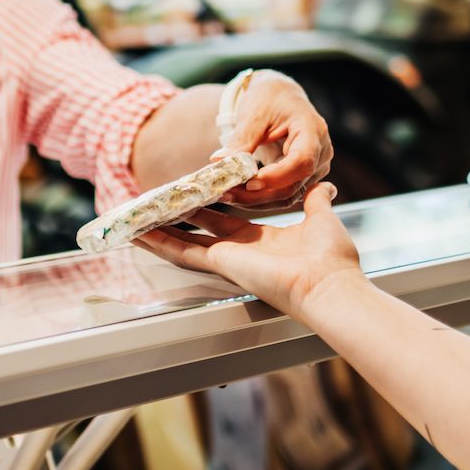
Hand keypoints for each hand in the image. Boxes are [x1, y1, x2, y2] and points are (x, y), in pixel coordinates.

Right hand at [137, 182, 362, 319]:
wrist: (330, 284)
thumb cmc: (331, 259)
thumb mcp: (321, 218)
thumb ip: (315, 202)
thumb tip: (325, 186)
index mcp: (263, 240)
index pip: (227, 223)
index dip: (208, 210)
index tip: (194, 196)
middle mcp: (242, 251)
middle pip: (200, 231)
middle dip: (179, 219)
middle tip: (158, 205)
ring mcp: (229, 259)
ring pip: (185, 244)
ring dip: (160, 232)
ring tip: (138, 220)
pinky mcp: (222, 264)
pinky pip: (185, 253)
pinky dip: (161, 245)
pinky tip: (140, 236)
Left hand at [216, 70, 332, 210]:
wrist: (280, 97)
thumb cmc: (270, 98)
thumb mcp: (254, 113)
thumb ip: (241, 139)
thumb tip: (219, 161)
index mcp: (313, 129)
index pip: (302, 161)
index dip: (277, 176)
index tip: (248, 182)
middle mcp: (321, 152)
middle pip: (294, 184)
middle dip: (258, 194)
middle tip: (225, 192)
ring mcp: (315, 168)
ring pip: (288, 196)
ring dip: (256, 200)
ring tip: (226, 194)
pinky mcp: (303, 178)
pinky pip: (284, 195)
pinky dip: (260, 198)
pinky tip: (238, 194)